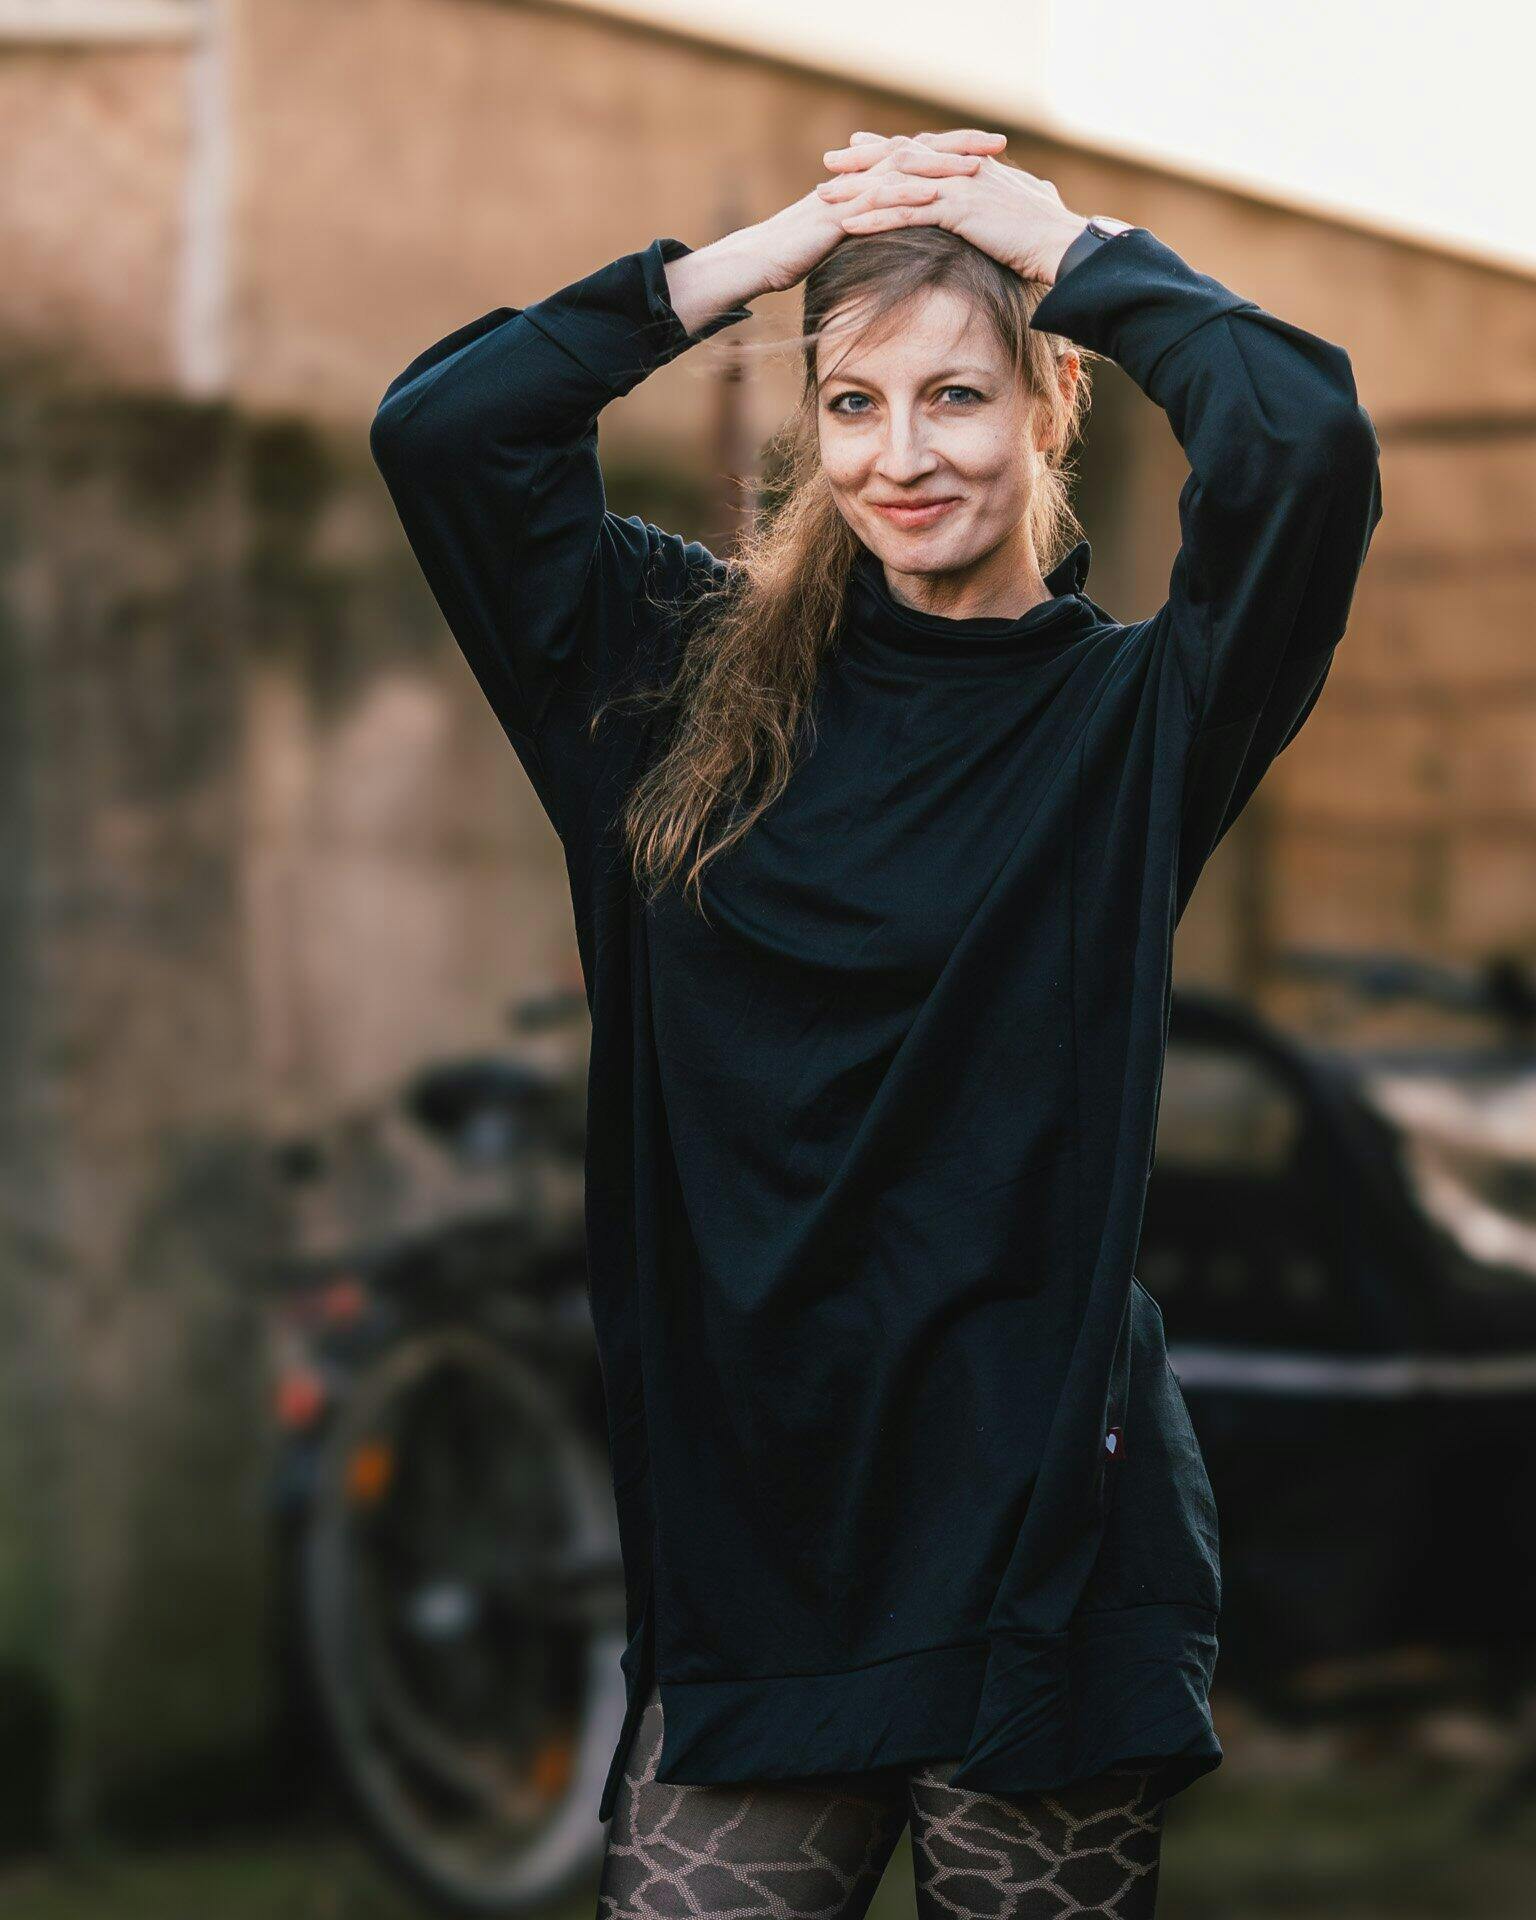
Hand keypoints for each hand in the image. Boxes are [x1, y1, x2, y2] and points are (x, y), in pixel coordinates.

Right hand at [750, 128, 1013, 292]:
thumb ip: (873, 231)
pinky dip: (907, 193)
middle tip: (999, 142)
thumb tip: (902, 239)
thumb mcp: (844, 241)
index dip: (954, 151)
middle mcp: (861, 178)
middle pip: (917, 151)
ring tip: (978, 165)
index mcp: (866, 182)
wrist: (757, 261)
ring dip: (942, 164)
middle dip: (960, 146)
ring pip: (902, 168)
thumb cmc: (797, 256)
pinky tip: (935, 192)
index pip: (916, 157)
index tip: (992, 153)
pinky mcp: (836, 212)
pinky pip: (877, 198)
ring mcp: (849, 192)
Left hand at [815, 132, 1087, 281]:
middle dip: (863, 160)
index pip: (925, 152)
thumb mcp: (1030, 207)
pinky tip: (848, 224)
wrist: (1064, 245)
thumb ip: (1014, 198)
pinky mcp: (958, 211)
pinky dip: (875, 218)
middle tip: (830, 162)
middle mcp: (962, 169)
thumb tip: (1019, 200)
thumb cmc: (1050, 235)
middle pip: (902, 159)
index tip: (863, 147)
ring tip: (824, 195)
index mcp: (974, 167)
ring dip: (857, 189)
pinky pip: (906, 213)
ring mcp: (959, 187)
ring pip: (897, 183)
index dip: (892, 148)